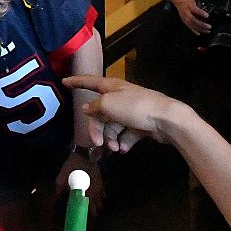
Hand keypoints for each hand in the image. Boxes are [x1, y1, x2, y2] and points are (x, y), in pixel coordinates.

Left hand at [55, 152, 104, 215]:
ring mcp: (99, 185)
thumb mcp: (64, 174)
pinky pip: (102, 191)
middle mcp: (94, 190)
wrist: (85, 151)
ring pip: (100, 199)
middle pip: (95, 204)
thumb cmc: (74, 163)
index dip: (85, 213)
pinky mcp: (100, 180)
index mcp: (86, 190)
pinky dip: (101, 195)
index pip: (86, 206)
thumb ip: (60, 185)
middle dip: (92, 211)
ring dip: (97, 204)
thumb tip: (56, 195)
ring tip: (95, 210)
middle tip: (90, 217)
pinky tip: (101, 198)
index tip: (83, 218)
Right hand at [63, 75, 182, 149]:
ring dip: (110, 139)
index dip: (76, 82)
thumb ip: (95, 107)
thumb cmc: (136, 107)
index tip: (64, 82)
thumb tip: (87, 108)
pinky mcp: (140, 125)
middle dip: (97, 129)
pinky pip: (125, 134)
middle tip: (97, 143)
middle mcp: (120, 97)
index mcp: (111, 87)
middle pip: (100, 112)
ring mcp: (130, 112)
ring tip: (115, 149)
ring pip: (112, 126)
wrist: (166, 120)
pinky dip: (123, 142)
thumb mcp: (109, 104)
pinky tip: (124, 149)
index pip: (89, 82)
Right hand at [169, 0, 210, 34]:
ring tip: (207, 31)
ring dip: (199, 28)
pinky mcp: (183, 19)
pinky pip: (188, 26)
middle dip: (201, 24)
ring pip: (191, 24)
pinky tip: (199, 33)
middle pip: (193, 20)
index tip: (207, 15)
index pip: (194, 9)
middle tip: (209, 26)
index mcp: (189, 4)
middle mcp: (186, 11)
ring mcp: (184, 16)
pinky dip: (194, 30)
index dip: (201, 13)